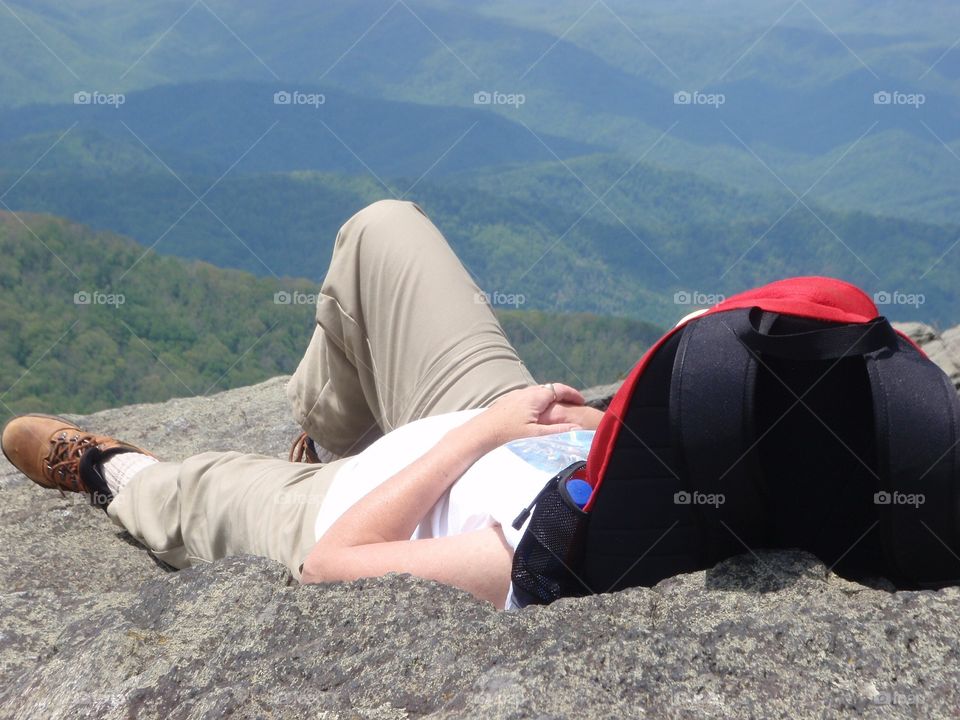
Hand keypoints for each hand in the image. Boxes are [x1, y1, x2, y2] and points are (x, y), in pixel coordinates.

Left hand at [467, 383, 585, 449]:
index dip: (573, 394)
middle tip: (574, 404)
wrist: (481, 432)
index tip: (582, 401)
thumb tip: (577, 427)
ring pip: (538, 391)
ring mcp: (515, 394)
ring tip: (559, 407)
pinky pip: (528, 396)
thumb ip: (557, 430)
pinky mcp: (508, 400)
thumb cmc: (508, 434)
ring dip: (550, 397)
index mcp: (535, 397)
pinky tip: (538, 411)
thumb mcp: (535, 434)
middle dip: (563, 394)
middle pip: (549, 388)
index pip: (559, 389)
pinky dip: (539, 400)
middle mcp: (525, 392)